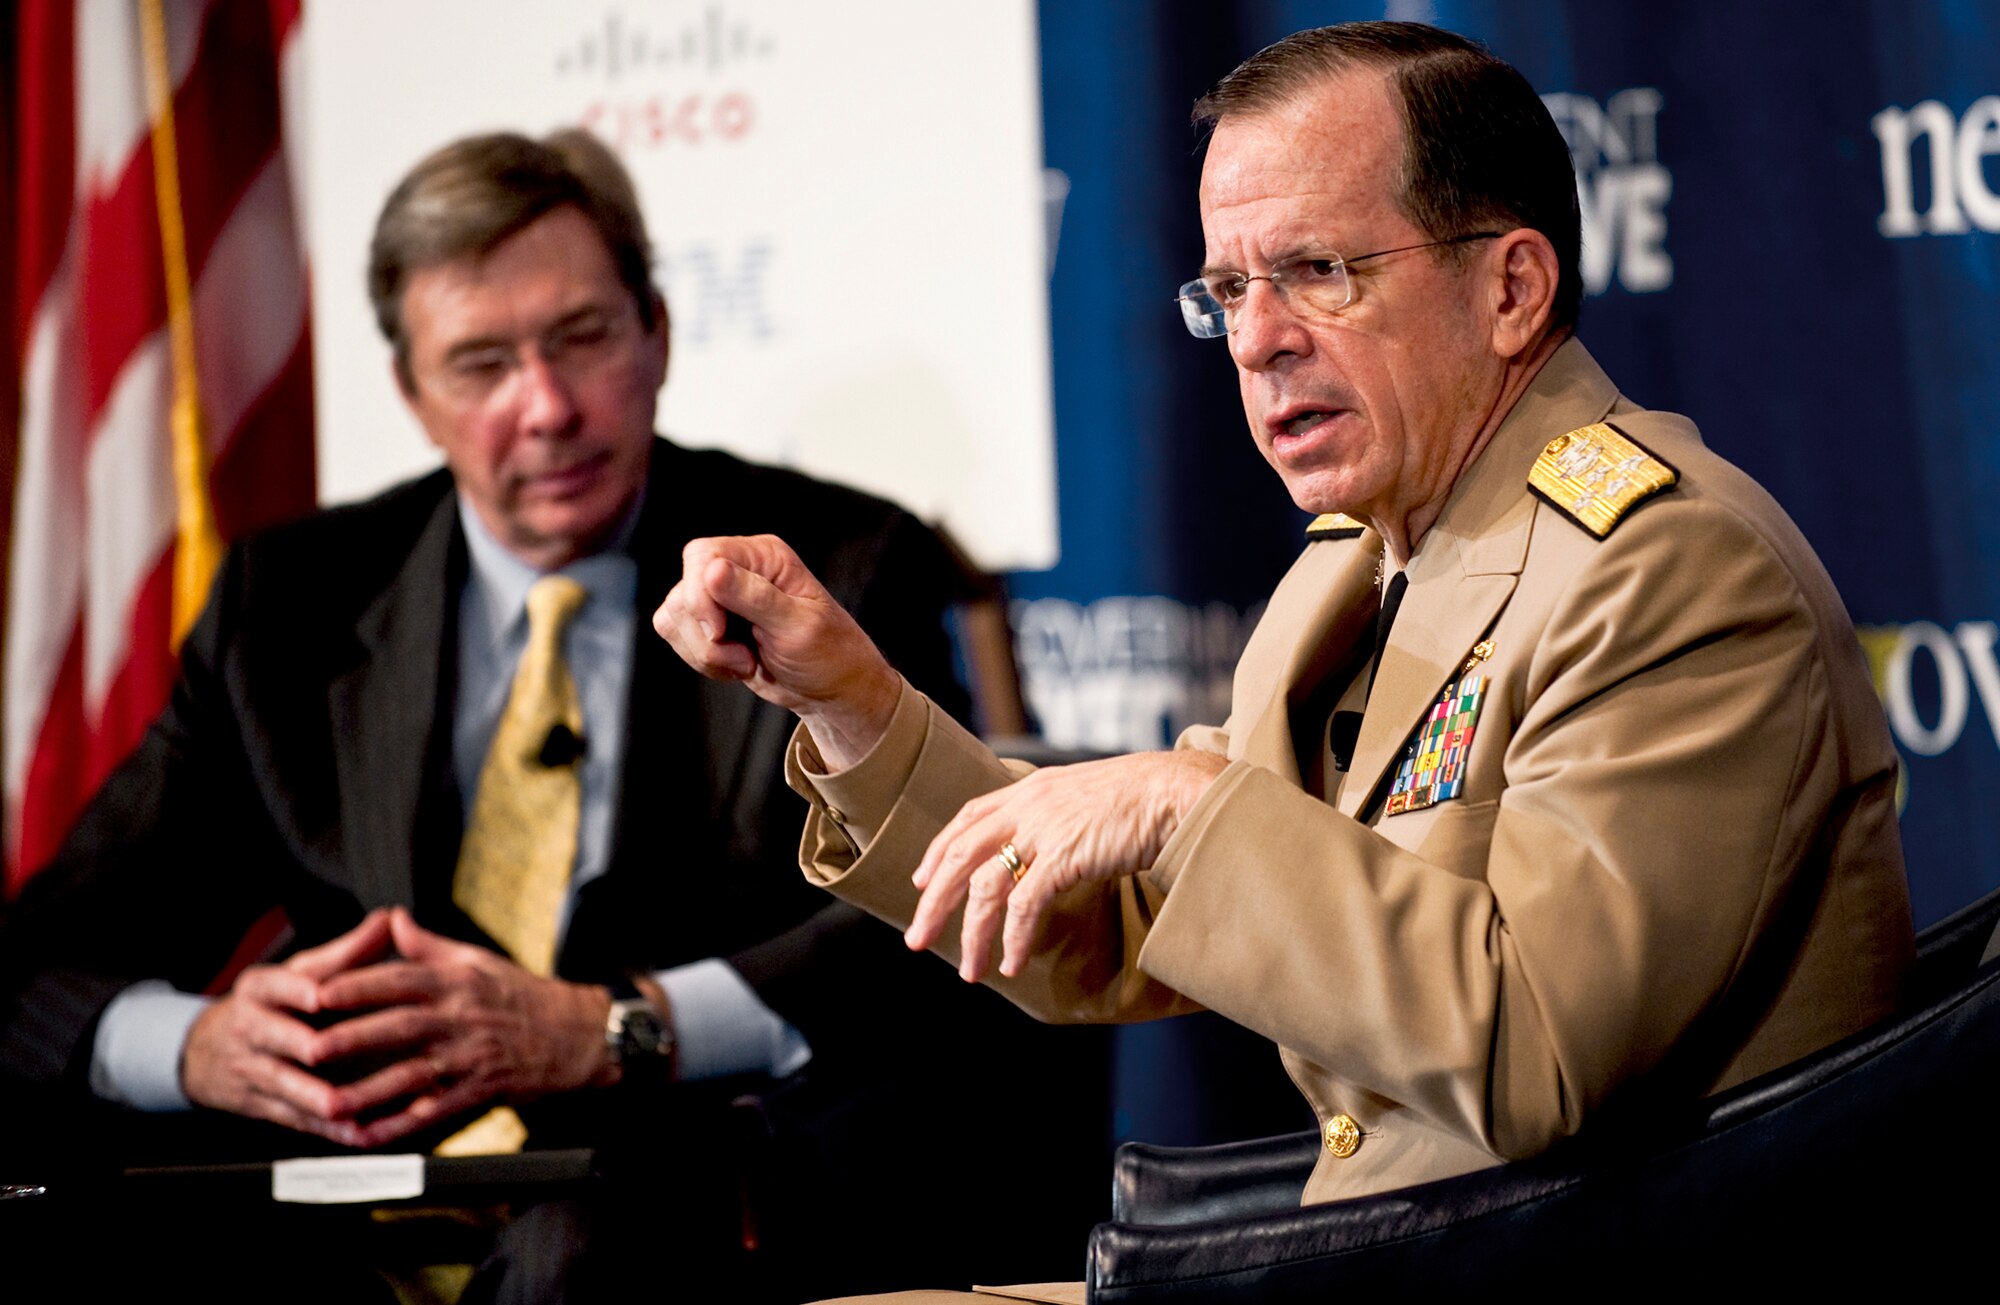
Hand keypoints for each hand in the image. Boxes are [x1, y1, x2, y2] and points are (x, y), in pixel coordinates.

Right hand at [181, 908, 396, 1146]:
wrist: (207, 1051)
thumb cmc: (275, 1002)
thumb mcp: (300, 971)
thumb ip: (347, 952)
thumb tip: (391, 918)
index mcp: (262, 988)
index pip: (276, 985)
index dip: (297, 990)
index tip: (318, 994)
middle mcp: (251, 1027)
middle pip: (276, 1037)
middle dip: (303, 1046)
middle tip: (327, 1052)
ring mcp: (253, 1069)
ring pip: (282, 1084)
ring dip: (313, 1097)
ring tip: (344, 1105)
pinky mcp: (262, 1105)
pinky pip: (295, 1118)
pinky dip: (325, 1128)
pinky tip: (356, 1133)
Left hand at [297, 908, 617, 1145]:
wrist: (576, 1035)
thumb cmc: (522, 995)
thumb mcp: (478, 959)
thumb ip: (428, 945)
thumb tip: (392, 919)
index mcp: (456, 981)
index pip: (400, 979)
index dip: (358, 986)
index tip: (318, 991)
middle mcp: (460, 1017)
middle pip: (400, 1027)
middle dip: (353, 1039)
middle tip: (310, 1050)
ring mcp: (470, 1056)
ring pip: (413, 1075)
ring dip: (370, 1092)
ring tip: (330, 1103)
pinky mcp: (479, 1090)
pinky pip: (435, 1111)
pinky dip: (402, 1126)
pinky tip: (371, 1136)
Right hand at [654, 534, 900, 767]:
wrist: (830, 689)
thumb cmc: (829, 653)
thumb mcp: (798, 626)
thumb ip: (755, 597)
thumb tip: (713, 570)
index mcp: (764, 557)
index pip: (703, 555)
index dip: (700, 596)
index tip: (720, 632)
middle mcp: (739, 569)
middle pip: (684, 589)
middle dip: (705, 635)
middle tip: (745, 657)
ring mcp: (721, 597)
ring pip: (674, 615)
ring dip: (705, 652)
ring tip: (746, 662)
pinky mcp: (710, 624)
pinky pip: (677, 634)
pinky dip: (700, 659)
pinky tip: (734, 666)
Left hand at [906, 751, 1227, 981]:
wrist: (1173, 792)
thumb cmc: (1140, 798)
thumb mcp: (1082, 795)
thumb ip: (1054, 813)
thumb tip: (1043, 845)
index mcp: (1029, 789)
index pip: (967, 817)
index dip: (939, 851)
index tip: (921, 881)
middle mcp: (1027, 806)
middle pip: (960, 856)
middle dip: (934, 902)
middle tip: (917, 940)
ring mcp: (1043, 830)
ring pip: (986, 888)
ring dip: (973, 934)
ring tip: (971, 971)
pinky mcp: (1064, 856)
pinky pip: (1025, 905)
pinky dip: (1013, 938)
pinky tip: (1011, 962)